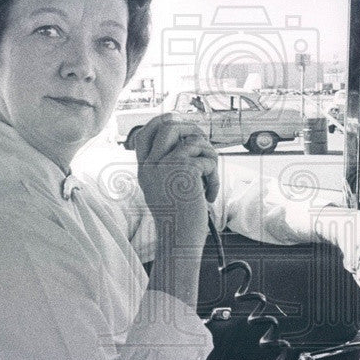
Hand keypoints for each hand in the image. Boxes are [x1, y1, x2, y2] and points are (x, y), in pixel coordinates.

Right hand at [135, 114, 219, 249]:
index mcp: (145, 169)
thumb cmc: (178, 218)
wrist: (178, 239)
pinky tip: (208, 195)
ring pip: (194, 141)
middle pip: (169, 126)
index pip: (146, 133)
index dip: (162, 121)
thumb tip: (189, 141)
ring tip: (208, 178)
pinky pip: (207, 159)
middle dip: (192, 130)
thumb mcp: (165, 188)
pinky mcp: (184, 170)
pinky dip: (214, 178)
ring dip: (209, 157)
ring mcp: (165, 166)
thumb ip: (168, 165)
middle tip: (204, 146)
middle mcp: (151, 165)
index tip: (177, 120)